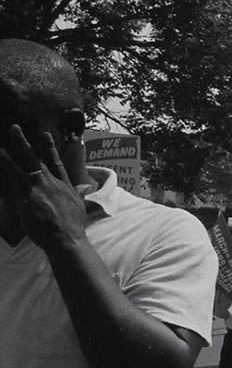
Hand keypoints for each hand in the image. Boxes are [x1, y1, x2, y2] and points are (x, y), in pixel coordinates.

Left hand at [0, 126, 86, 251]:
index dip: (49, 149)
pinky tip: (1, 154)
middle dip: (27, 142)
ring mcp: (41, 188)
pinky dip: (8, 164)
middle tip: (16, 128)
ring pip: (28, 162)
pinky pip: (16, 176)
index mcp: (65, 186)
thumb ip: (80, 194)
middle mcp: (53, 183)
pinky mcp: (29, 196)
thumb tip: (86, 187)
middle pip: (39, 158)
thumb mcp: (80, 207)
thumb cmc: (73, 227)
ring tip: (11, 132)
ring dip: (18, 146)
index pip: (56, 163)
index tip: (44, 136)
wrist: (67, 239)